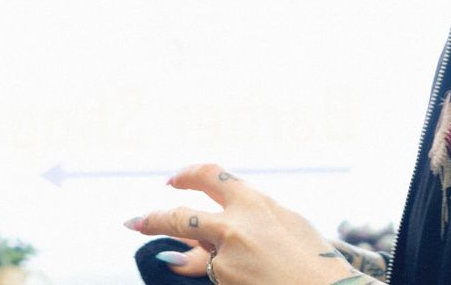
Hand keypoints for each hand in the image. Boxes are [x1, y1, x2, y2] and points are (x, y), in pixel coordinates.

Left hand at [126, 164, 369, 284]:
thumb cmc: (315, 260)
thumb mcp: (289, 223)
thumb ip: (256, 216)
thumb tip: (231, 216)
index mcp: (255, 202)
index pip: (210, 175)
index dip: (186, 175)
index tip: (172, 180)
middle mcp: (236, 225)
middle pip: (180, 216)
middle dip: (153, 219)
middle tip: (135, 222)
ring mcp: (227, 256)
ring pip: (190, 252)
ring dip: (174, 254)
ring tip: (155, 250)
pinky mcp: (224, 279)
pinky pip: (208, 274)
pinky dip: (208, 272)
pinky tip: (216, 272)